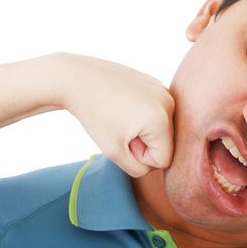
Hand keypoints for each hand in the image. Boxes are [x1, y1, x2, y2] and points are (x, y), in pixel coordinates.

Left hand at [59, 53, 174, 176]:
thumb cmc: (94, 114)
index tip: (122, 141)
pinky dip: (142, 115)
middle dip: (143, 143)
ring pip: (161, 127)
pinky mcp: (156, 83)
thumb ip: (137, 169)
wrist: (77, 78)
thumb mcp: (113, 152)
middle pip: (165, 142)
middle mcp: (168, 103)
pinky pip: (156, 112)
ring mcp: (163, 90)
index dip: (141, 158)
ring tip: (121, 117)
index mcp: (160, 120)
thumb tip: (153, 165)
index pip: (164, 159)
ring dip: (143, 130)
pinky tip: (123, 105)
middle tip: (120, 129)